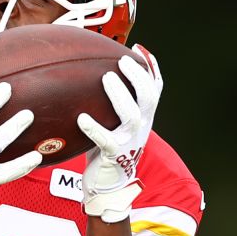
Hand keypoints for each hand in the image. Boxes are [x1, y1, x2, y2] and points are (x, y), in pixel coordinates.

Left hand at [77, 45, 162, 222]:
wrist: (107, 186)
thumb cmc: (105, 152)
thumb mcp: (112, 125)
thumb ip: (109, 106)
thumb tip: (90, 78)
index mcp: (142, 118)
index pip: (154, 89)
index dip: (151, 69)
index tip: (138, 49)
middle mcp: (140, 128)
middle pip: (149, 97)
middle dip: (138, 76)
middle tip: (122, 60)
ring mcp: (129, 142)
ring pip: (132, 115)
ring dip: (120, 95)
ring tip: (107, 78)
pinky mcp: (114, 156)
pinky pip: (106, 140)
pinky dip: (94, 129)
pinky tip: (81, 118)